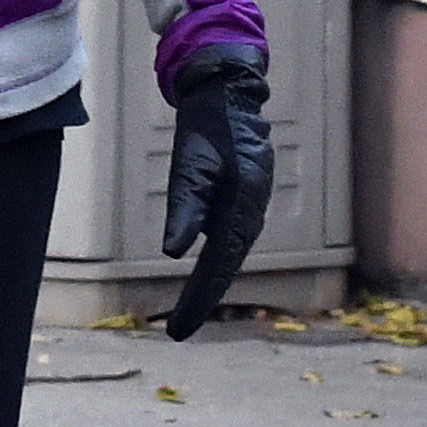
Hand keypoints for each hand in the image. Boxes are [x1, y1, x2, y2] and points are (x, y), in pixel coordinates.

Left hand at [159, 46, 274, 339]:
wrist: (229, 95)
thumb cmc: (207, 125)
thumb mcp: (190, 162)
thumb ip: (185, 206)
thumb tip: (174, 252)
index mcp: (244, 203)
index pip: (220, 262)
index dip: (200, 297)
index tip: (180, 328)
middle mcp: (253, 211)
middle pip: (226, 265)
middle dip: (203, 299)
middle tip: (178, 331)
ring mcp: (251, 207)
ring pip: (229, 255)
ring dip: (210, 284)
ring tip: (187, 315)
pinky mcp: (244, 202)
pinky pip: (229, 241)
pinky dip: (215, 263)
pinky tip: (202, 278)